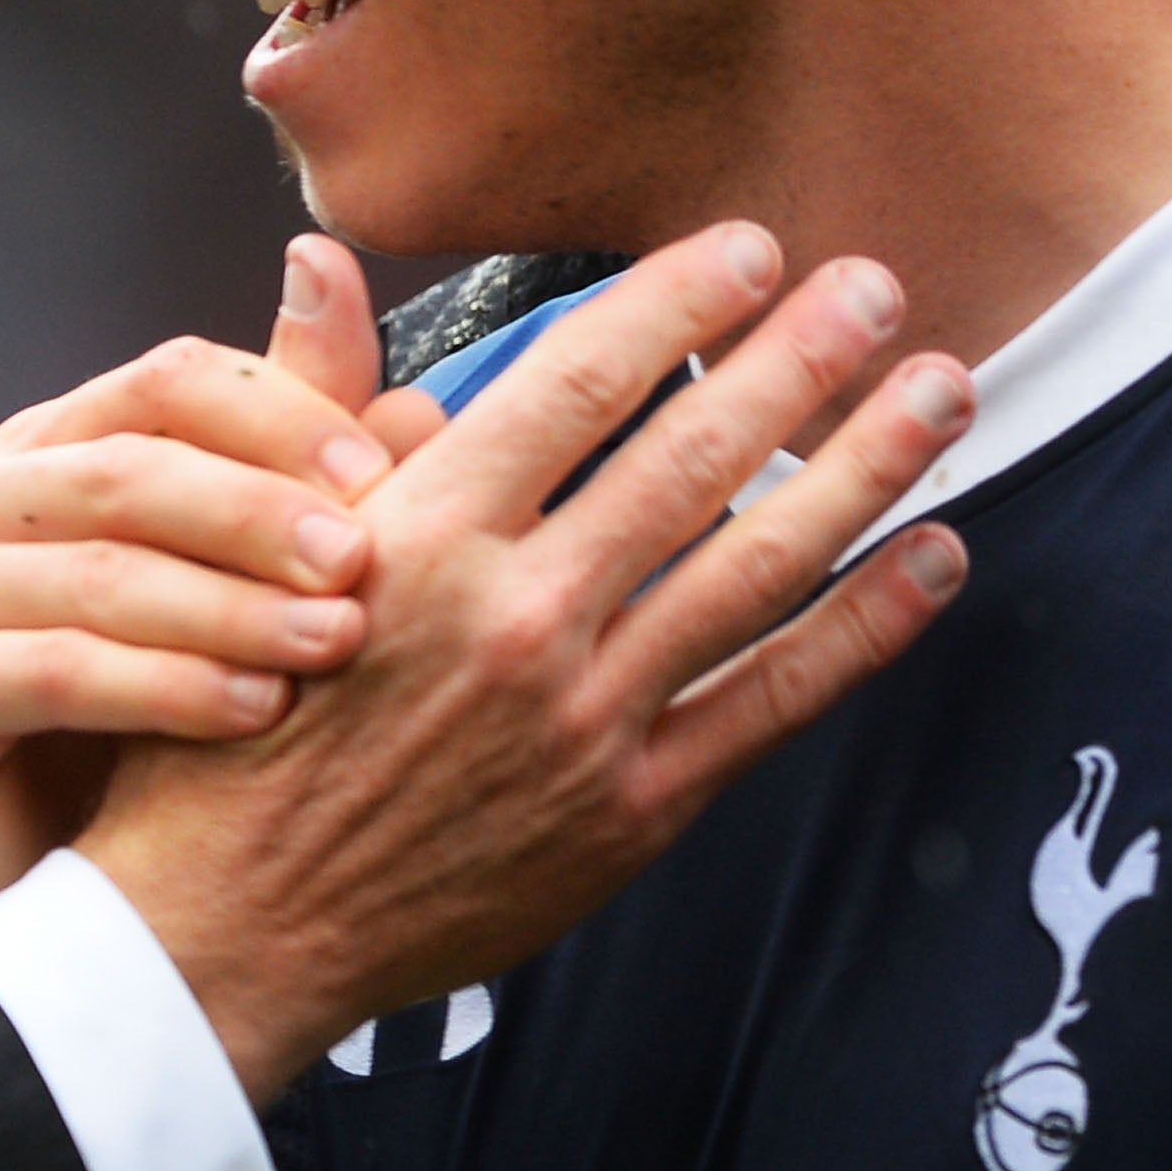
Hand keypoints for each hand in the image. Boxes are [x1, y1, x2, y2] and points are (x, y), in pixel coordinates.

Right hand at [0, 244, 413, 947]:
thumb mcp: (245, 584)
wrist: (60, 915)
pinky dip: (158, 686)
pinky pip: (43, 670)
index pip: (168, 382)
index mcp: (46, 447)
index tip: (386, 471)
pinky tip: (251, 712)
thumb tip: (334, 273)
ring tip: (333, 645)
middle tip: (366, 565)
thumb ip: (289, 446)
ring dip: (226, 606)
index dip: (280, 417)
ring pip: (93, 571)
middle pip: (129, 468)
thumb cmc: (160, 743)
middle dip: (260, 515)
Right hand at [81, 225, 973, 1098]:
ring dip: (865, 465)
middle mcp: (515, 614)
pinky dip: (866, 626)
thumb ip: (318, 406)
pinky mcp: (628, 807)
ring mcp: (583, 716)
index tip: (747, 245)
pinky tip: (934, 555)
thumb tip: (324, 263)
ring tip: (942, 390)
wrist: (230, 924)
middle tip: (877, 284)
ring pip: (756, 564)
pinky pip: (772, 700)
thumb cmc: (229, 730)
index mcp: (418, 535)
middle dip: (802, 357)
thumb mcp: (244, 545)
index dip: (677, 298)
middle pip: (693, 454)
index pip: (578, 377)